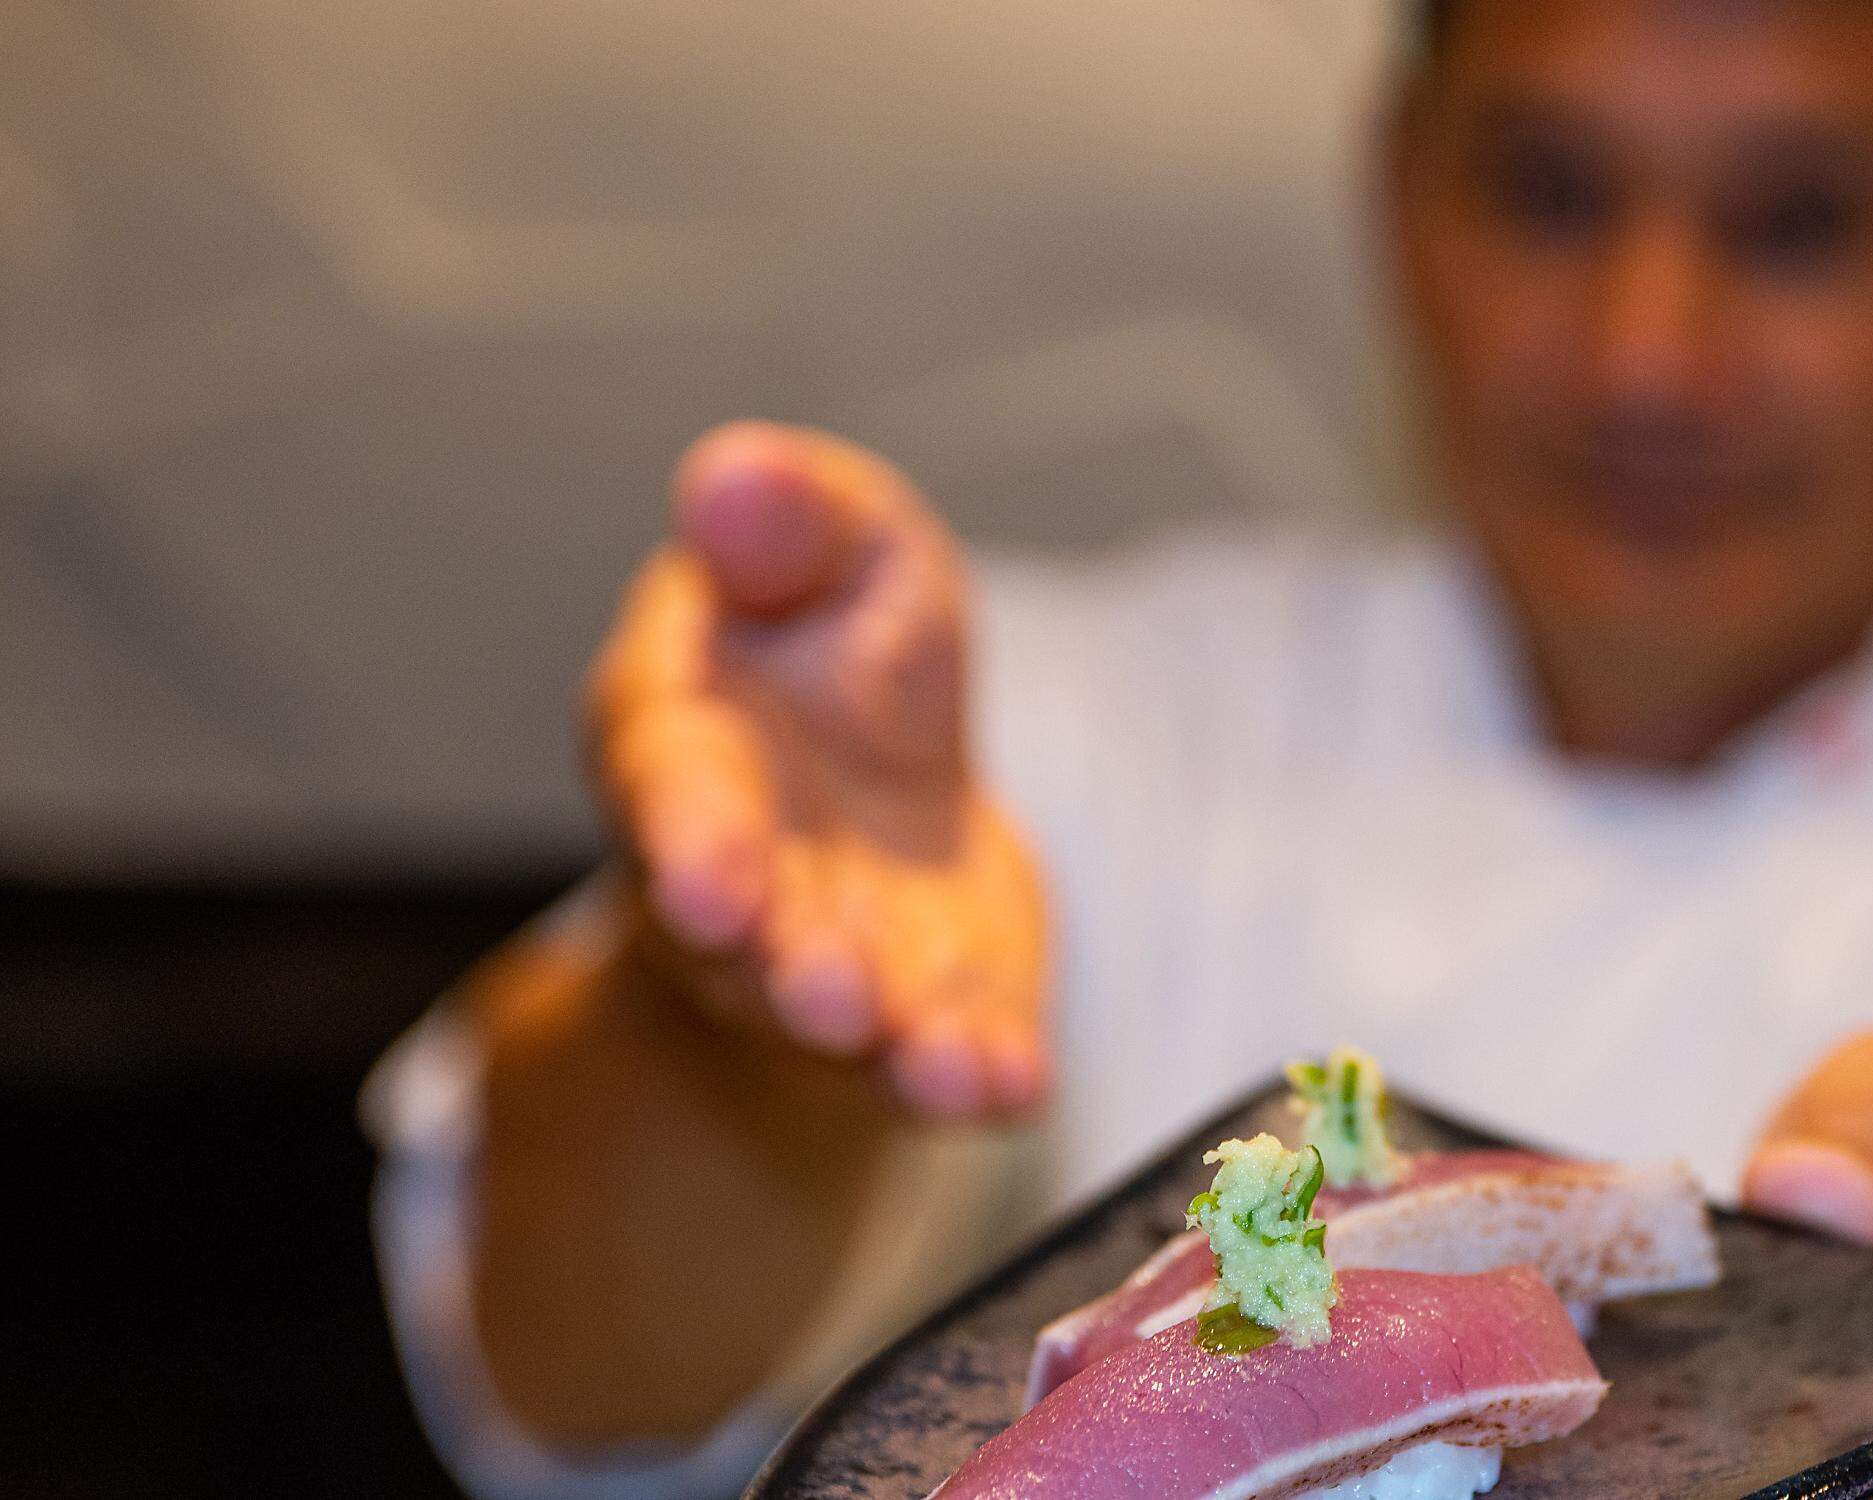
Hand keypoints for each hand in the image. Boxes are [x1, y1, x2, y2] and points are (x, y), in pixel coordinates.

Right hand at [589, 421, 1049, 1119]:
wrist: (880, 767)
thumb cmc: (832, 637)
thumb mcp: (832, 541)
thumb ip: (788, 520)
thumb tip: (731, 476)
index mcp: (683, 743)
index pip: (668, 790)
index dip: (692, 837)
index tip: (715, 884)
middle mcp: (738, 877)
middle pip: (746, 937)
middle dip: (786, 967)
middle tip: (825, 995)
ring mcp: (828, 958)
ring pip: (842, 1019)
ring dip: (885, 1044)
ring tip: (936, 1065)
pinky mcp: (925, 1008)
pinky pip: (942, 1056)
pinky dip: (976, 1076)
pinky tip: (1016, 1088)